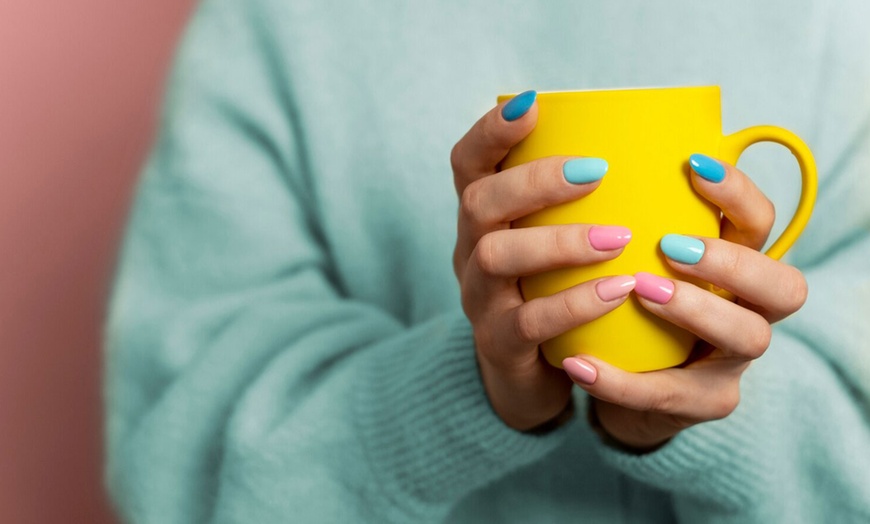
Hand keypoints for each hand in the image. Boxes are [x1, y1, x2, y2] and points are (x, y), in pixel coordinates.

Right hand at [451, 91, 635, 430]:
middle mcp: (470, 251)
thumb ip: (582, 202)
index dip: (491, 131)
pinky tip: (617, 292)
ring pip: (496, 257)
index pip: (467, 162)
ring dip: (557, 242)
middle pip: (479, 203)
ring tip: (618, 237)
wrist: (529, 374)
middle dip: (534, 182)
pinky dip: (573, 304)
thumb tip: (668, 145)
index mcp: (483, 218)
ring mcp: (480, 299)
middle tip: (595, 172)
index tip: (534, 105)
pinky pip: (528, 322)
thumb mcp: (554, 242)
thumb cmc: (555, 290)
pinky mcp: (500, 344)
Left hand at [564, 155, 808, 449]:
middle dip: (731, 261)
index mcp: (735, 265)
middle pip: (782, 286)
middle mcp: (749, 309)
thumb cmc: (627, 303)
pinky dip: (621, 381)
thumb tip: (575, 155)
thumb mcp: (629, 257)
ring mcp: (732, 360)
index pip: (760, 224)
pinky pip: (669, 395)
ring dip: (695, 310)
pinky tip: (578, 364)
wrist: (621, 378)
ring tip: (639, 290)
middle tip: (670, 246)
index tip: (691, 164)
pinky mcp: (702, 401)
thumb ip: (621, 220)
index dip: (738, 194)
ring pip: (745, 337)